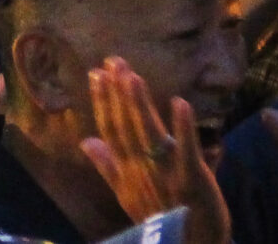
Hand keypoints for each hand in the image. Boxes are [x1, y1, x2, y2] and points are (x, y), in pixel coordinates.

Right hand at [80, 61, 226, 243]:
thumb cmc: (161, 215)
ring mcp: (165, 175)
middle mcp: (141, 171)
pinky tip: (180, 102)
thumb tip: (86, 141)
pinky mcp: (191, 179)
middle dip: (118, 94)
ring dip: (140, 105)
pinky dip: (182, 128)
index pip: (110, 131)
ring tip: (133, 76)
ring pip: (148, 135)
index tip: (96, 73)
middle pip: (126, 128)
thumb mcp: (128, 194)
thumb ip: (108, 165)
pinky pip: (186, 151)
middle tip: (112, 61)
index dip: (103, 102)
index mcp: (127, 172)